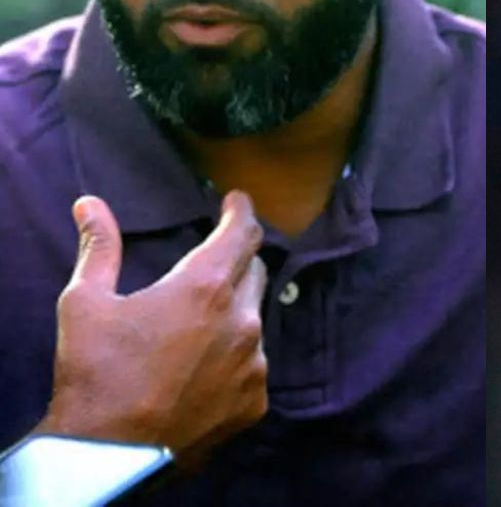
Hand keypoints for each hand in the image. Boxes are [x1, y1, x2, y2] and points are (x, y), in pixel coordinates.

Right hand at [38, 191, 269, 464]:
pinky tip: (200, 371)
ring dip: (232, 315)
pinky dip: (233, 359)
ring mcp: (254, 363)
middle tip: (210, 263)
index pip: (244, 234)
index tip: (237, 201)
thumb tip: (91, 205)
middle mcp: (243, 321)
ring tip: (193, 330)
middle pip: (253, 273)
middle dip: (235, 261)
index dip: (242, 212)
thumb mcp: (86, 303)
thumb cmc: (95, 374)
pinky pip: (253, 366)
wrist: (110, 456)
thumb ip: (100, 248)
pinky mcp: (256, 400)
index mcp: (205, 289)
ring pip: (254, 321)